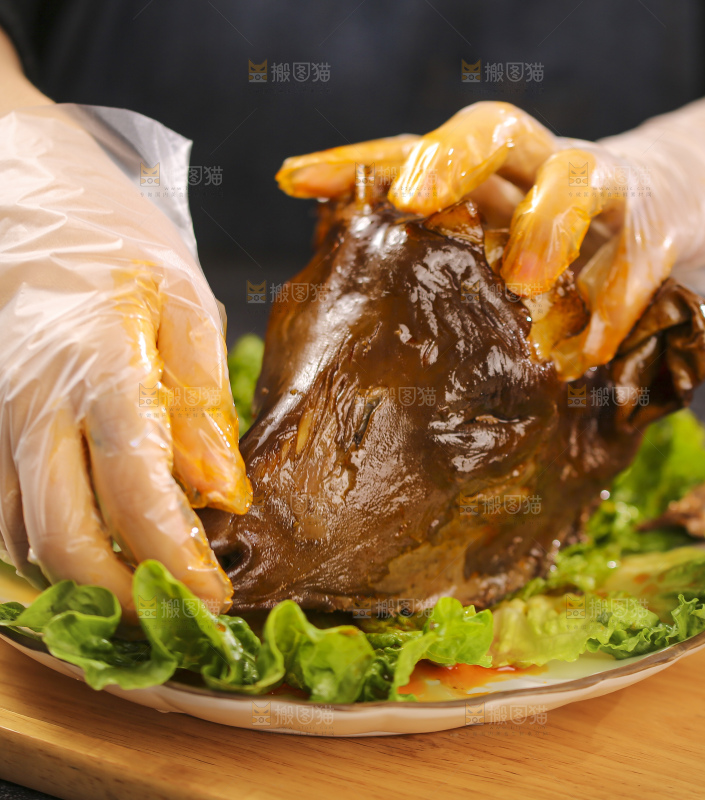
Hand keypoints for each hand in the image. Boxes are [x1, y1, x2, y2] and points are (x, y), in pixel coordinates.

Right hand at [0, 106, 250, 618]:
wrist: (25, 202)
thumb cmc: (116, 244)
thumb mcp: (184, 304)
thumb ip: (201, 401)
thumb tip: (221, 492)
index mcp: (100, 369)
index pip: (136, 492)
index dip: (176, 557)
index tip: (215, 595)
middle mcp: (35, 406)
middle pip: (64, 536)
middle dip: (122, 596)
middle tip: (177, 616)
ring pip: (21, 536)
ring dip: (80, 582)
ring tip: (140, 594)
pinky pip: (0, 510)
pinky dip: (42, 548)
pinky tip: (88, 552)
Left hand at [277, 88, 704, 378]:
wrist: (664, 207)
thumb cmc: (548, 233)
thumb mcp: (487, 235)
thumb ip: (433, 252)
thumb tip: (342, 284)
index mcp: (484, 169)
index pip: (415, 150)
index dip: (357, 162)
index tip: (297, 180)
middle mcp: (535, 163)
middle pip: (495, 131)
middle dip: (452, 159)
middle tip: (413, 198)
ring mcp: (600, 189)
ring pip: (576, 179)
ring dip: (546, 225)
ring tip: (524, 279)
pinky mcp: (652, 229)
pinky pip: (636, 259)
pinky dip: (614, 301)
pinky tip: (587, 349)